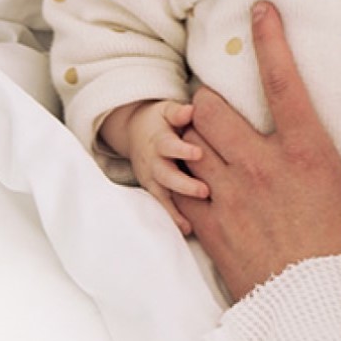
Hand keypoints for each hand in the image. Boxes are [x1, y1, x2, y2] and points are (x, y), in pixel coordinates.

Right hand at [107, 98, 208, 232]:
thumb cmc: (161, 121)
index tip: (198, 153)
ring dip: (175, 210)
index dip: (182, 149)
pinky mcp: (154, 190)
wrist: (136, 133)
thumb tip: (191, 110)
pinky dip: (173, 218)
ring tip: (189, 224)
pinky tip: (187, 230)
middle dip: (183, 184)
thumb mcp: (167, 110)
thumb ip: (178, 112)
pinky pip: (162, 206)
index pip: (169, 145)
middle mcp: (153, 162)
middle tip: (204, 191)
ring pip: (162, 196)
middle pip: (166, 175)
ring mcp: (152, 179)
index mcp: (159, 140)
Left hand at [174, 1, 340, 300]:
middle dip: (210, 97)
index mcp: (305, 154)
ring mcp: (226, 196)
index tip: (260, 10)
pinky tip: (190, 179)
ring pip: (188, 142)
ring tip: (201, 136)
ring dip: (192, 134)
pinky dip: (179, 177)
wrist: (313, 313)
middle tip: (220, 101)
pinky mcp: (206, 226)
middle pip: (210, 107)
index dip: (270, 39)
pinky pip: (176, 187)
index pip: (283, 82)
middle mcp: (259, 167)